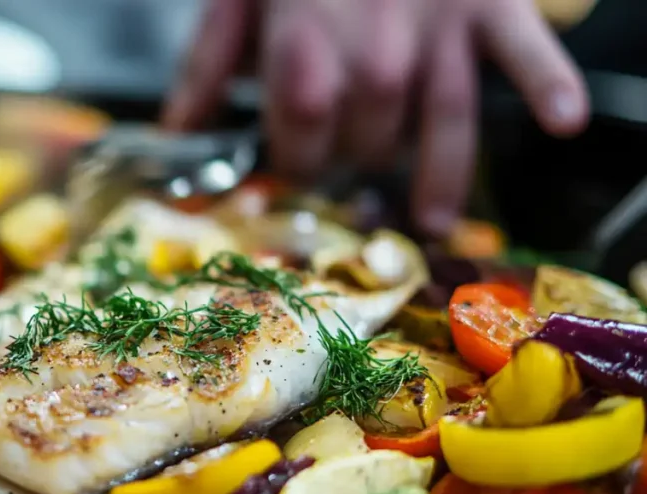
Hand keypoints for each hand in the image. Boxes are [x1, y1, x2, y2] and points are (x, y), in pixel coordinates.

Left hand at [164, 0, 590, 236]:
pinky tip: (565, 121)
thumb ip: (207, 66)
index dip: (294, 158)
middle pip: (369, 134)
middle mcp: (373, 42)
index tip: (291, 168)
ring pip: (438, 119)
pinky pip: (524, 50)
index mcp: (304, 35)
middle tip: (348, 168)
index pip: (304, 126)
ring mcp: (436, 28)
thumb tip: (177, 134)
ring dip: (439, 175)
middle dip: (354, 161)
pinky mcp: (487, 9)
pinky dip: (549, 82)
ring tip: (432, 223)